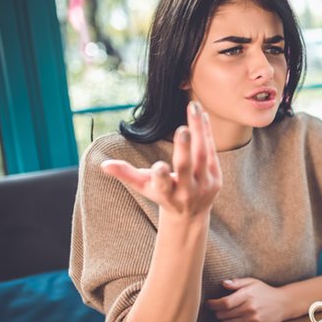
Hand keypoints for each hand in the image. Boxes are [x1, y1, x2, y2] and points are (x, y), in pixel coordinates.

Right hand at [101, 101, 221, 219]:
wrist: (191, 214)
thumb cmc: (162, 195)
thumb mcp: (144, 187)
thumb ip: (127, 174)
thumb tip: (104, 164)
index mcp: (167, 194)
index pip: (163, 185)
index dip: (161, 176)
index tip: (158, 166)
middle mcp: (187, 191)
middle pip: (186, 168)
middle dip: (184, 150)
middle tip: (182, 130)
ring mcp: (204, 185)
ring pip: (202, 155)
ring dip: (199, 130)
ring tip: (193, 107)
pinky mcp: (217, 178)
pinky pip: (211, 151)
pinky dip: (206, 132)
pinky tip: (202, 114)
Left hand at [206, 278, 291, 321]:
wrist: (283, 304)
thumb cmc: (264, 291)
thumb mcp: (252, 282)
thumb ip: (237, 282)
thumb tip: (223, 283)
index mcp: (248, 295)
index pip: (224, 303)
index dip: (213, 304)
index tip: (209, 303)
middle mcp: (250, 308)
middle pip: (223, 314)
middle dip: (217, 311)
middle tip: (219, 308)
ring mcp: (253, 320)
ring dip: (224, 319)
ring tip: (227, 314)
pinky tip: (236, 319)